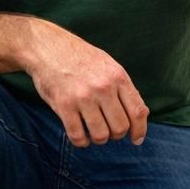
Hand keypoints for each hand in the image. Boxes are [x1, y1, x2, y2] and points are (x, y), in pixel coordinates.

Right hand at [25, 25, 148, 147]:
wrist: (47, 47)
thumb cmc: (80, 58)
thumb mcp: (108, 65)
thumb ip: (124, 88)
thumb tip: (141, 115)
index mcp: (117, 76)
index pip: (137, 111)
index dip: (139, 130)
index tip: (136, 140)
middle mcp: (103, 87)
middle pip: (120, 128)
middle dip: (116, 135)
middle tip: (108, 130)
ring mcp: (83, 97)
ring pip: (101, 135)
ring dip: (98, 139)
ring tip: (93, 131)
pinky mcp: (64, 106)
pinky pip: (78, 136)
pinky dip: (81, 142)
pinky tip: (80, 136)